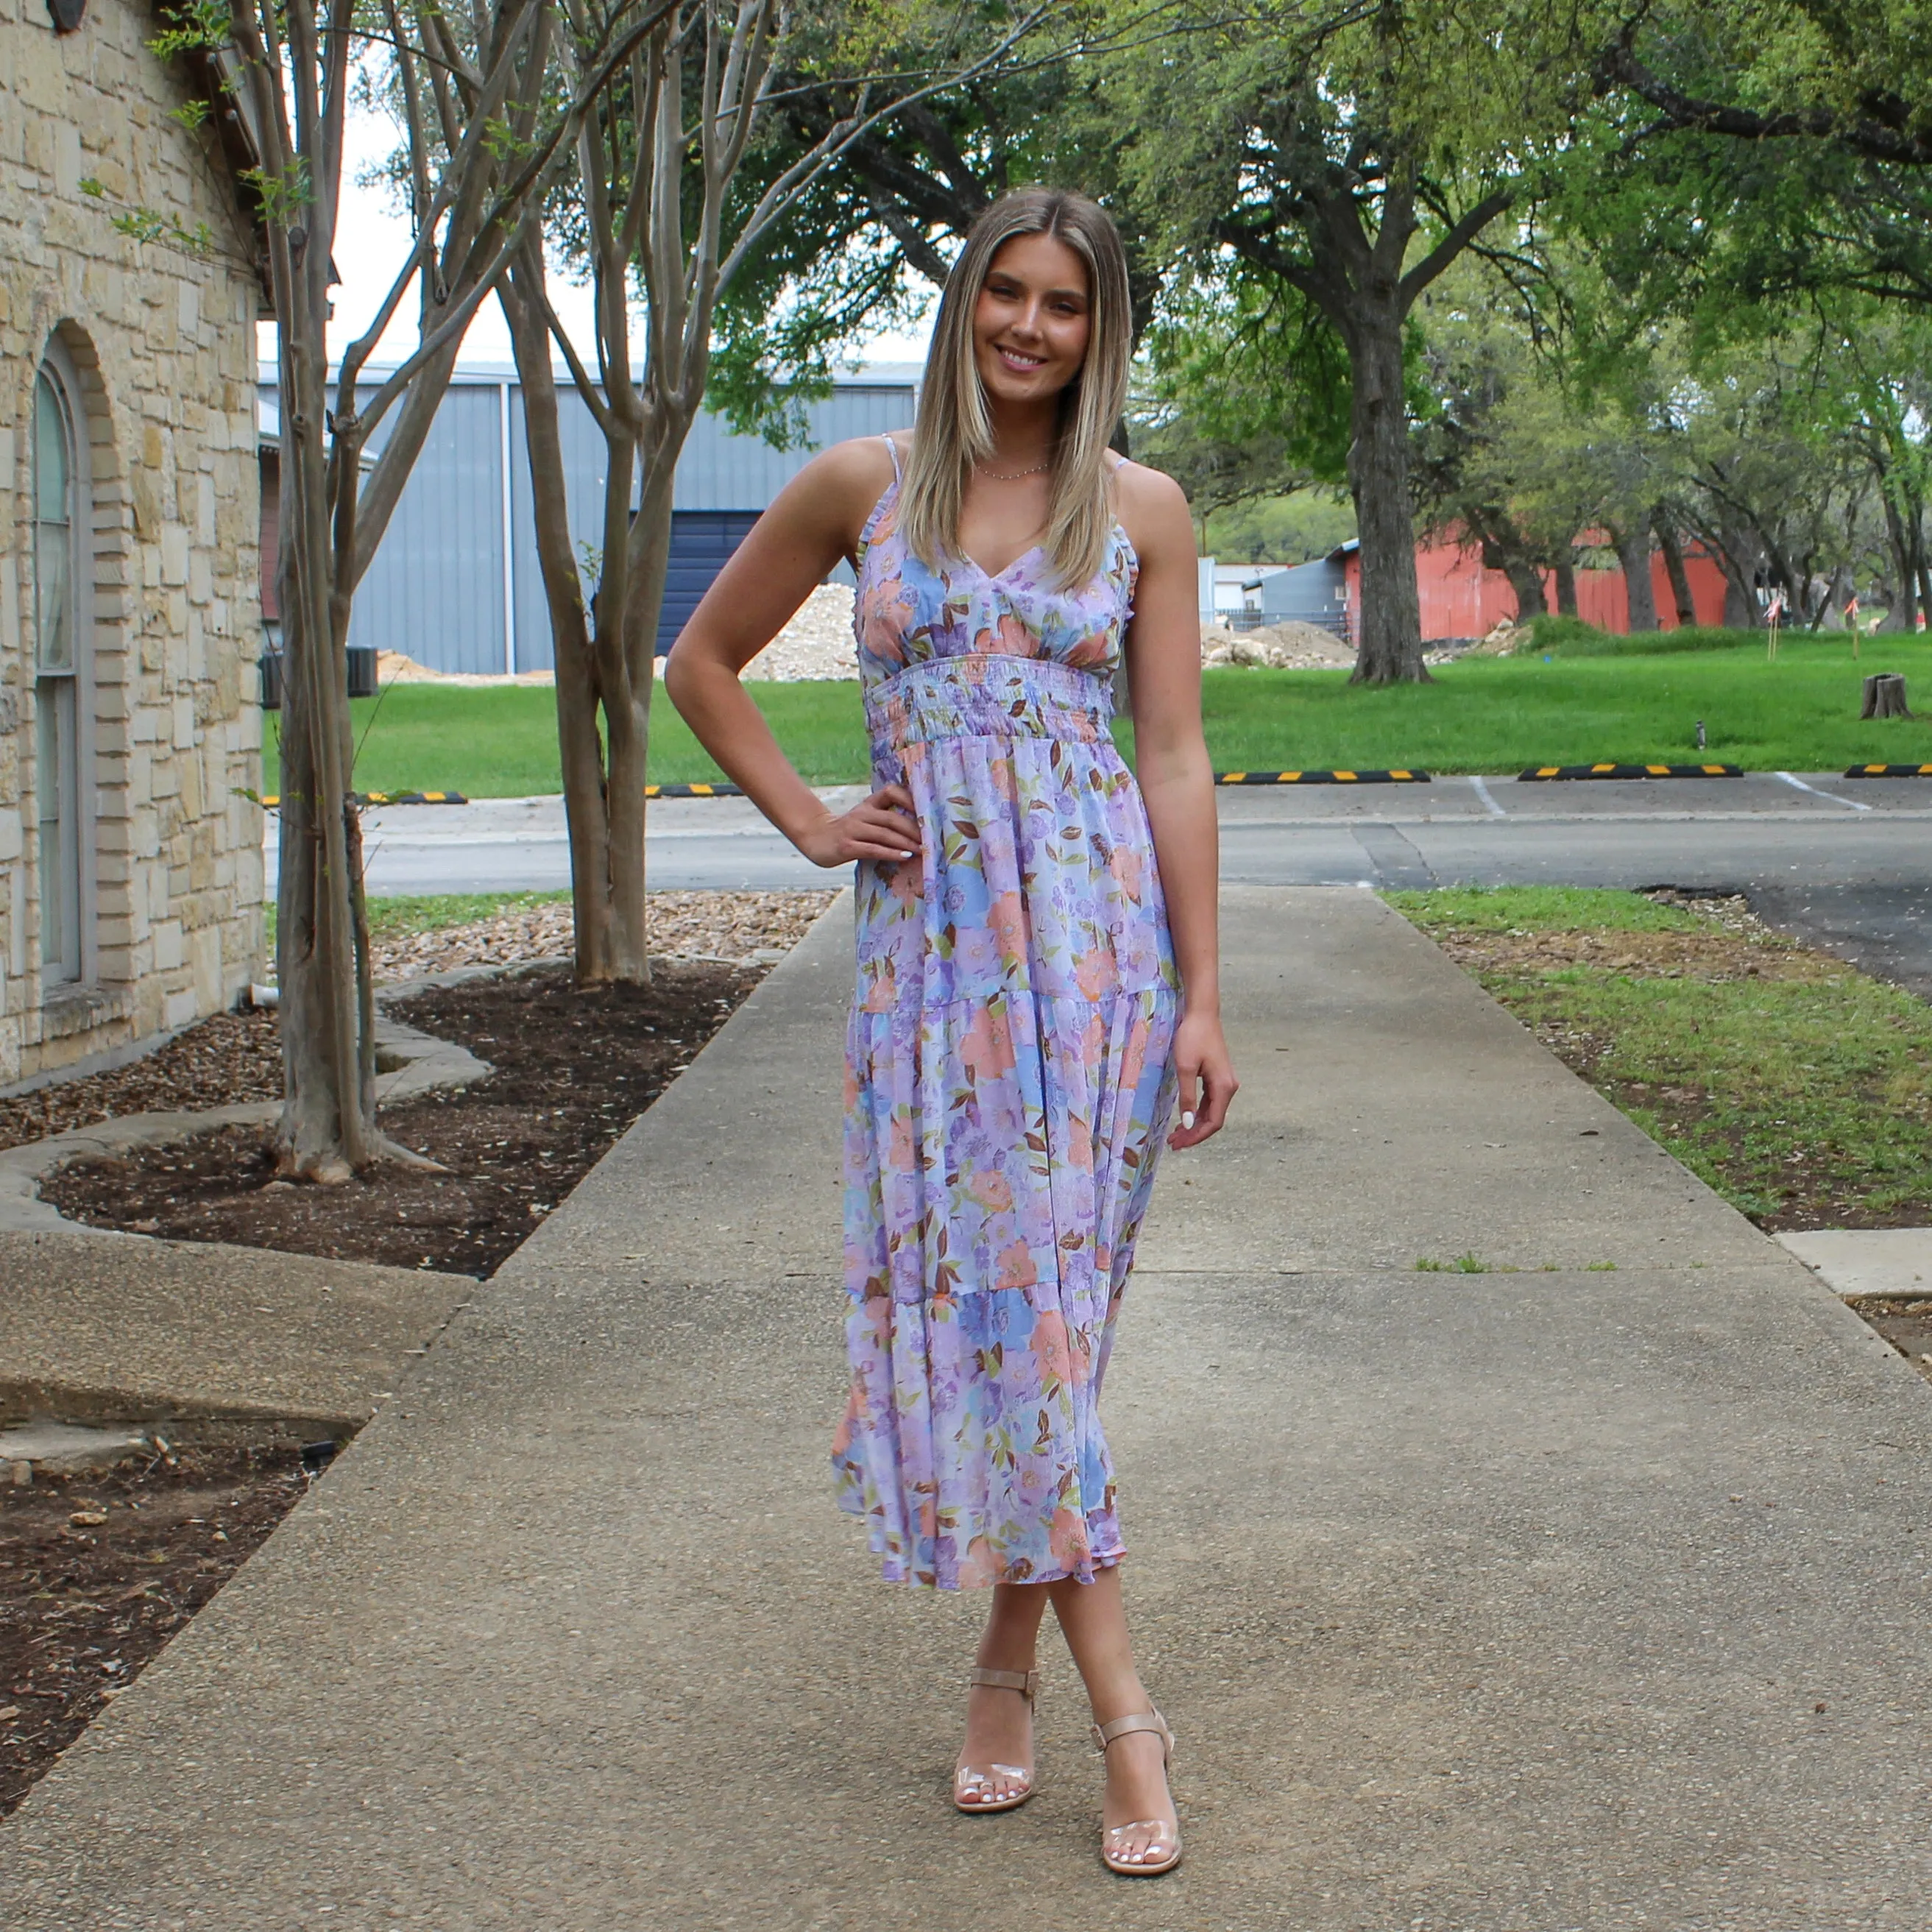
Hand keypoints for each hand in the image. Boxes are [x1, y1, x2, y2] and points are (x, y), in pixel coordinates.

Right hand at [793, 783, 923, 868]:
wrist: (815, 838)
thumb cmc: (848, 831)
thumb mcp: (865, 819)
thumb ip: (886, 821)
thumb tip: (920, 830)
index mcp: (868, 804)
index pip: (890, 792)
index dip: (909, 798)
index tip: (927, 810)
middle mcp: (861, 814)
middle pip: (892, 818)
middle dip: (914, 829)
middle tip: (931, 839)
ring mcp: (853, 829)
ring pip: (884, 834)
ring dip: (906, 843)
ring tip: (922, 850)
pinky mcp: (846, 846)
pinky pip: (873, 849)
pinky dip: (891, 853)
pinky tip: (904, 857)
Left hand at [1168, 1009, 1236, 1149]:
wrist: (1202, 1014)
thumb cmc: (1192, 1037)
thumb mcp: (1185, 1068)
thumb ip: (1187, 1097)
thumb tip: (1188, 1124)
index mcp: (1224, 1087)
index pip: (1214, 1122)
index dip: (1196, 1136)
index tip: (1178, 1144)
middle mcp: (1229, 1087)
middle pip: (1214, 1119)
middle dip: (1194, 1133)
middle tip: (1173, 1143)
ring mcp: (1225, 1082)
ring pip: (1212, 1111)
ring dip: (1195, 1124)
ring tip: (1176, 1134)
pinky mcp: (1218, 1077)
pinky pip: (1210, 1101)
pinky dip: (1197, 1112)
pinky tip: (1185, 1117)